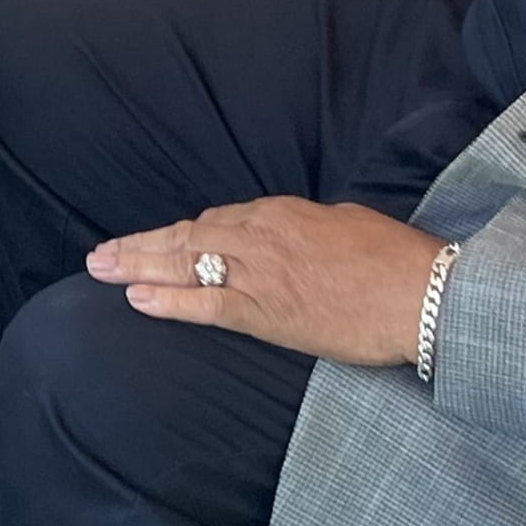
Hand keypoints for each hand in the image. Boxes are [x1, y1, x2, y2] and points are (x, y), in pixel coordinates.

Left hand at [90, 198, 449, 366]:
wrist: (423, 294)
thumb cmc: (397, 260)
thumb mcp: (346, 225)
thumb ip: (308, 228)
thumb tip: (295, 238)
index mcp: (281, 213)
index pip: (216, 222)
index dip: (181, 237)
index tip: (158, 244)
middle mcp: (260, 236)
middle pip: (186, 237)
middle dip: (141, 246)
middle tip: (101, 255)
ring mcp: (259, 273)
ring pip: (184, 264)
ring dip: (138, 267)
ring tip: (101, 271)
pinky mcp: (266, 312)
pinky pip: (205, 304)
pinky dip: (168, 301)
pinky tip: (137, 300)